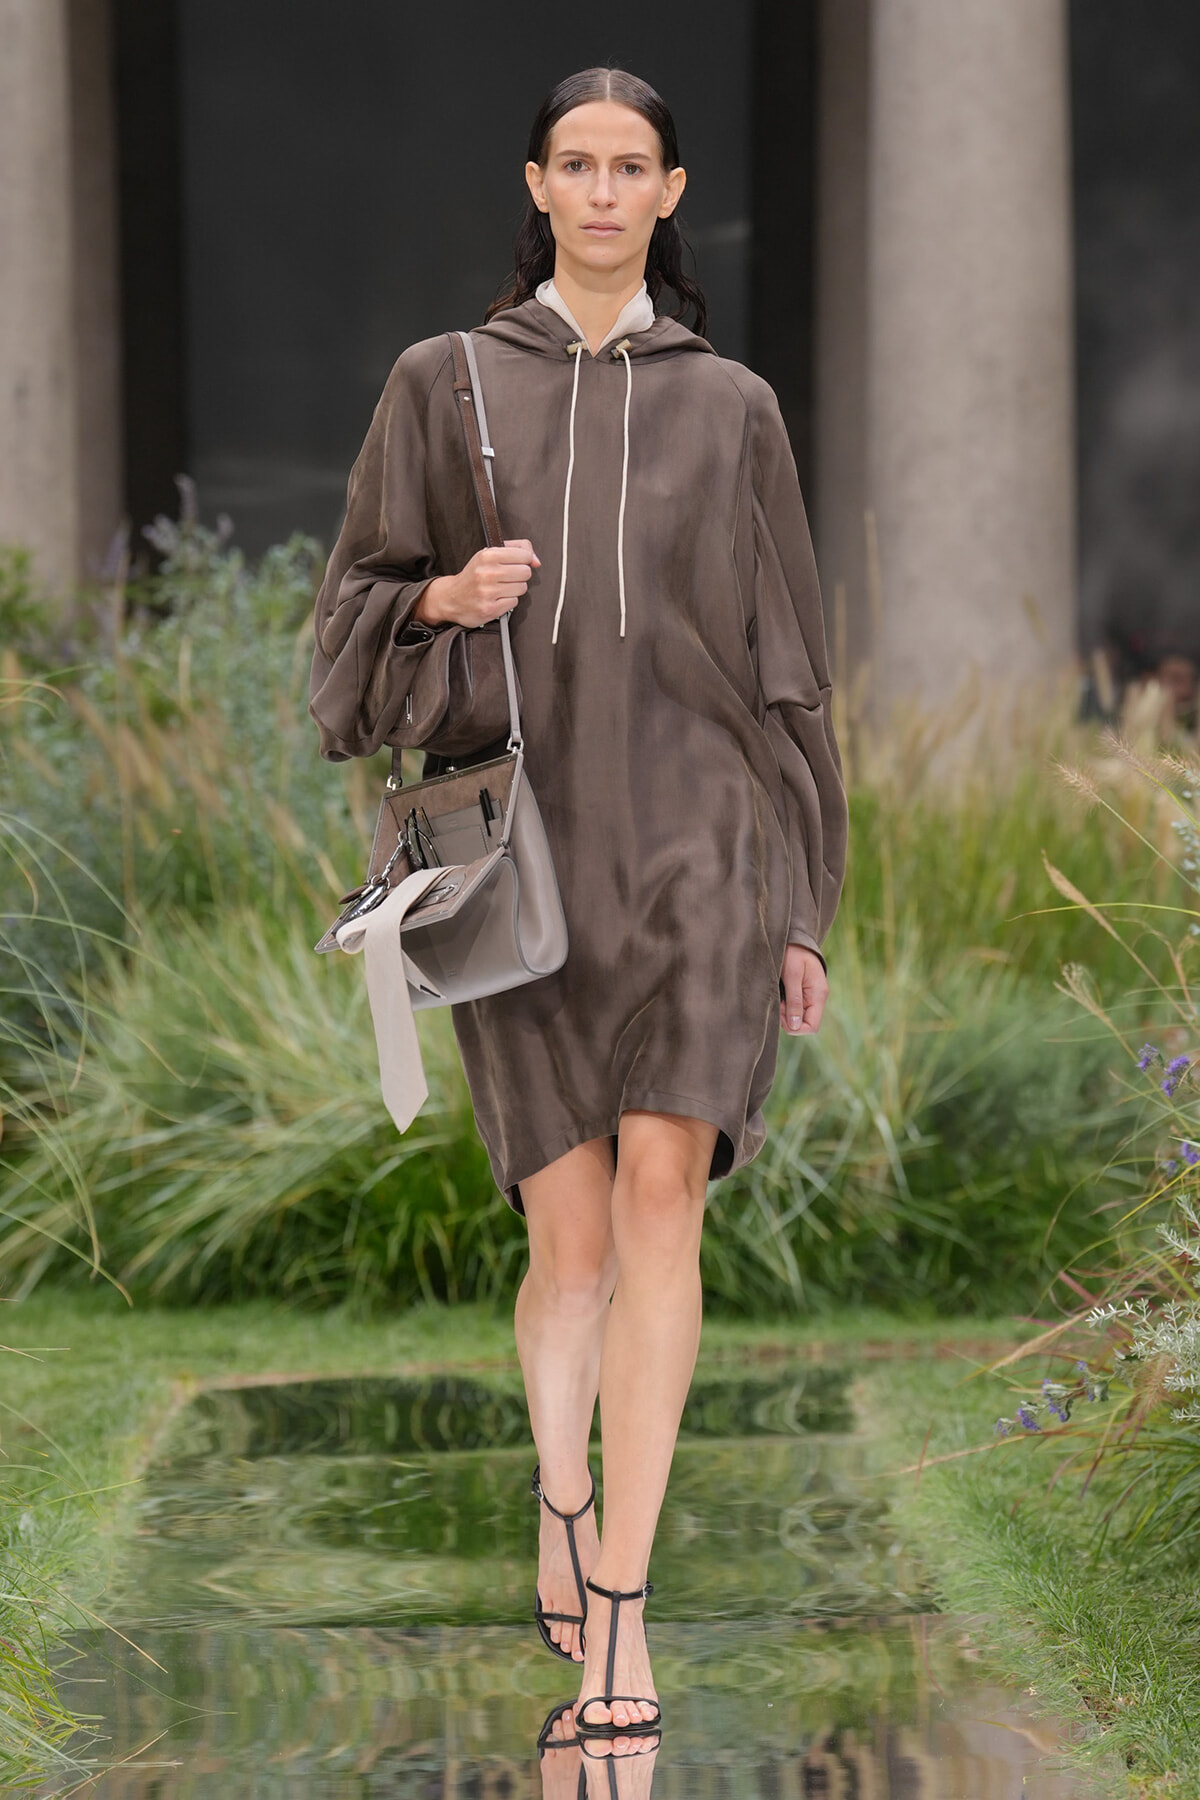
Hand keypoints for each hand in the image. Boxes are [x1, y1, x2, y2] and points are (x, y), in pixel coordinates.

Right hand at [414, 540, 540, 628]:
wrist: (451, 598)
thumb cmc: (474, 575)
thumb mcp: (489, 554)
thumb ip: (516, 549)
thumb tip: (536, 560)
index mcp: (488, 555)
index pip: (524, 555)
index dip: (524, 560)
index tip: (516, 563)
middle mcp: (487, 573)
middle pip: (526, 572)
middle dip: (519, 575)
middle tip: (506, 578)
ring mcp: (488, 592)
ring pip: (522, 588)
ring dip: (514, 589)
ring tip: (500, 588)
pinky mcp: (490, 609)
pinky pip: (514, 603)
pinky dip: (508, 601)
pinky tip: (497, 598)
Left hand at [780, 944, 827, 1035]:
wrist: (796, 939)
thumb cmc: (794, 953)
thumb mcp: (792, 975)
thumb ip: (794, 1001)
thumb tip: (794, 1026)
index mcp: (819, 995)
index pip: (812, 1027)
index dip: (795, 1027)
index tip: (782, 1014)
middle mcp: (818, 998)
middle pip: (805, 1024)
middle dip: (788, 1019)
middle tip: (778, 1004)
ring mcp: (812, 996)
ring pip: (799, 1017)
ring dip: (786, 1013)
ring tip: (779, 997)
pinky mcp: (805, 993)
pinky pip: (797, 1008)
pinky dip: (787, 1007)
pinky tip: (781, 996)